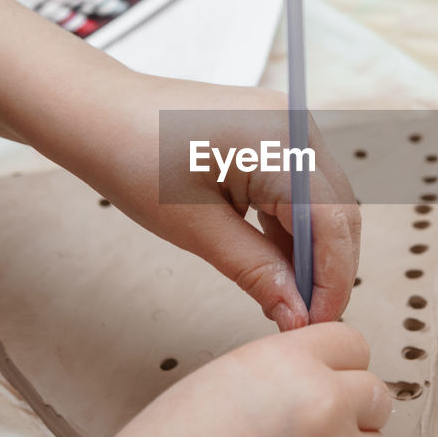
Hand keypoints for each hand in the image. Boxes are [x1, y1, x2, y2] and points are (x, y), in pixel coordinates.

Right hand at [0, 324, 390, 436]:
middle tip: (318, 428)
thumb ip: (280, 373)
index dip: (338, 364)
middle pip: (375, 392)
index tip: (331, 379)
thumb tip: (318, 377)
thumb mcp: (223, 382)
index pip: (351, 343)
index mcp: (287, 361)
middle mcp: (321, 402)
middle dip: (354, 408)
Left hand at [31, 74, 360, 332]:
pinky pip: (301, 189)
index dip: (333, 278)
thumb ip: (256, 271)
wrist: (98, 112)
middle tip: (304, 319)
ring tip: (287, 298)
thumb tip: (299, 317)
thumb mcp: (195, 228)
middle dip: (329, 268)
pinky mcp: (274, 134)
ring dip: (312, 251)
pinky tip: (273, 262)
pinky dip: (293, 229)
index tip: (317, 324)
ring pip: (324, 203)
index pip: (332, 221)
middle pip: (339, 211)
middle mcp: (295, 126)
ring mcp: (288, 126)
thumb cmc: (135, 159)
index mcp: (279, 142)